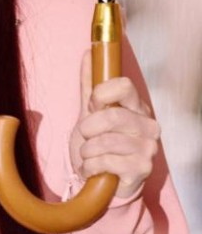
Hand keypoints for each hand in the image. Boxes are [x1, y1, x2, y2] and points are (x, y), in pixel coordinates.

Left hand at [68, 52, 160, 198]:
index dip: (101, 93)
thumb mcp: (91, 112)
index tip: (92, 105)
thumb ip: (90, 84)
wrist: (105, 181)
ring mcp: (148, 148)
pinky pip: (107, 161)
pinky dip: (90, 166)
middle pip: (112, 116)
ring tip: (87, 154)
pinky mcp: (141, 169)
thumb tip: (87, 53)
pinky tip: (91, 168)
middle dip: (88, 127)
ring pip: (107, 141)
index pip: (124, 85)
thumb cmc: (99, 143)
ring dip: (87, 149)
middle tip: (84, 134)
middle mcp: (148, 125)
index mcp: (137, 106)